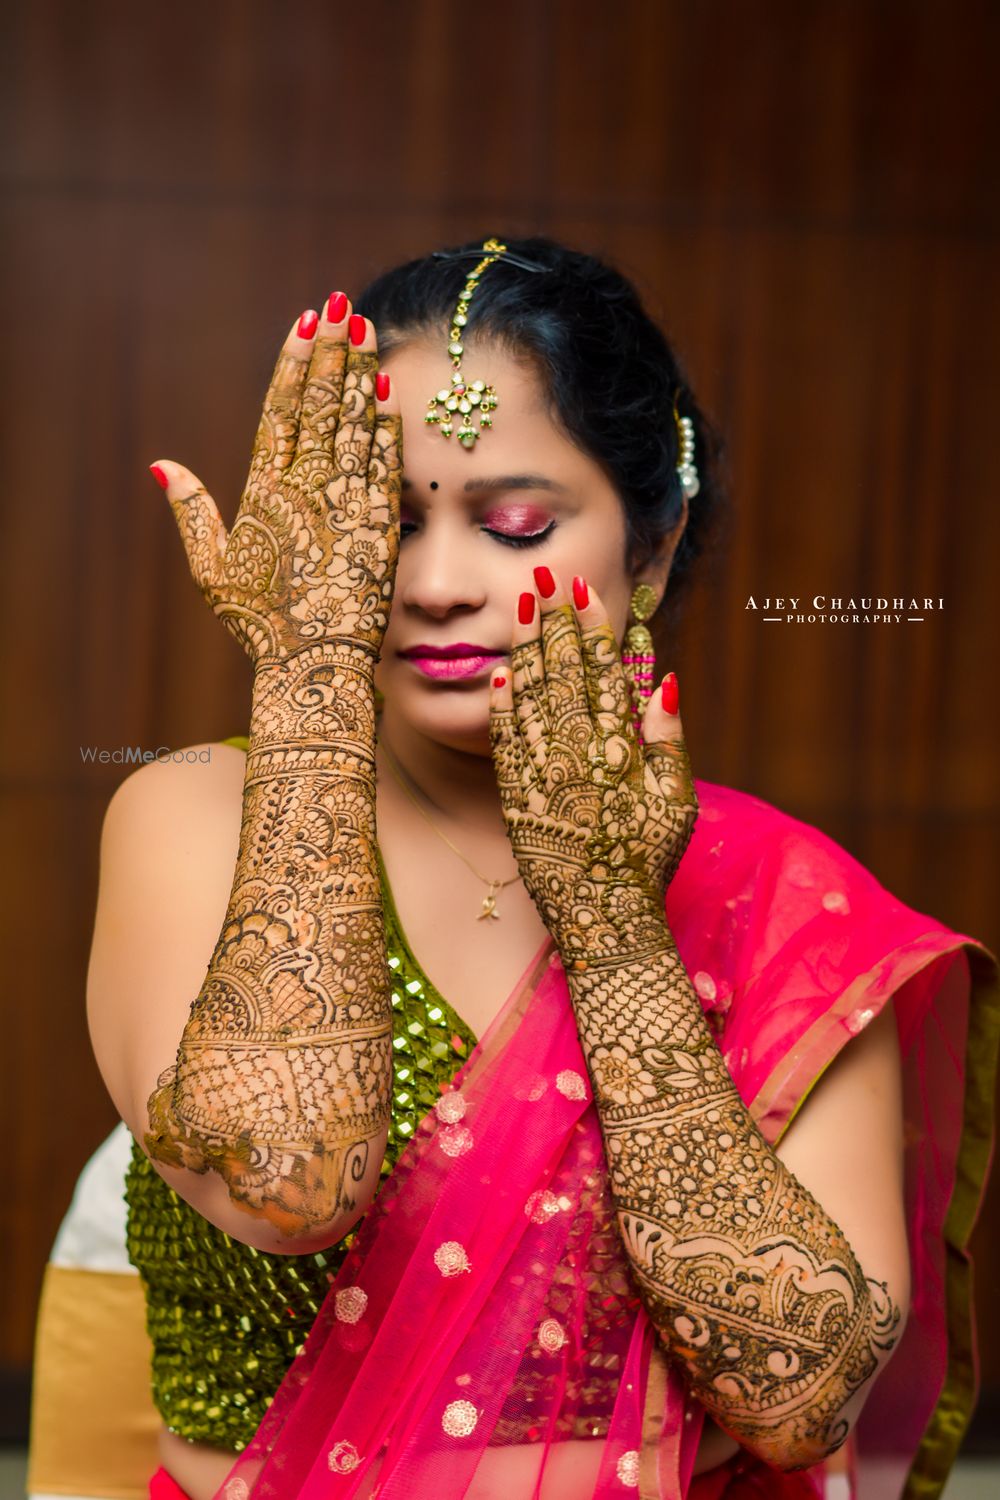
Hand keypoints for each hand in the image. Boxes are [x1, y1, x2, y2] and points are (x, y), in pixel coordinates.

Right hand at [149, 298, 400, 667]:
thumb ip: (192, 512)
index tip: (304, 323)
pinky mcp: (378, 525)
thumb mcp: (213, 571)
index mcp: (263, 494)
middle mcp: (304, 491)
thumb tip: (163, 465)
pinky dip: (387, 425)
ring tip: (367, 329)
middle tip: (341, 305)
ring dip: (360, 374)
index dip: (293, 364)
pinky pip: (384, 464)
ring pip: (354, 425)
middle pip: (320, 406)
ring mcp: (345, 505)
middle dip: (331, 351)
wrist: (312, 666)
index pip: (280, 412)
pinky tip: (390, 389)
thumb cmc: (260, 625)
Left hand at [488, 569, 696, 964]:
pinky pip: (506, 741)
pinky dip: (503, 705)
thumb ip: (670, 742)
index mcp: (619, 753)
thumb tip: (664, 681)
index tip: (581, 592)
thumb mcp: (677, 804)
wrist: (603, 918)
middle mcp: (577, 757)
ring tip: (522, 608)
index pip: (602, 676)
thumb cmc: (648, 862)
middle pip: (563, 676)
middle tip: (543, 579)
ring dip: (527, 650)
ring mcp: (542, 776)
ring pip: (531, 700)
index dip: (591, 631)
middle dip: (554, 624)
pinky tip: (501, 672)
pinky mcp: (516, 798)